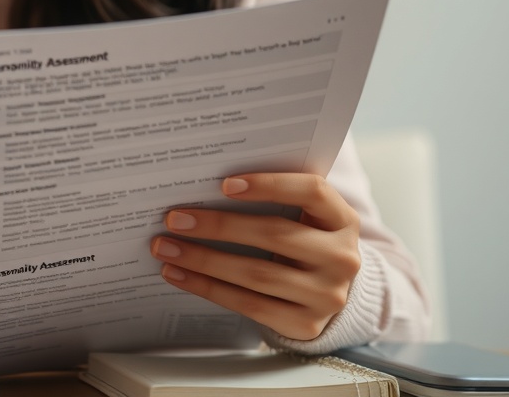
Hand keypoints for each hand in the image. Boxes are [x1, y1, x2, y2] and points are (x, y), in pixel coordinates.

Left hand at [149, 173, 360, 340]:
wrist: (327, 293)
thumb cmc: (304, 242)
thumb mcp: (304, 218)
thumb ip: (273, 200)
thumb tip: (203, 188)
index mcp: (343, 220)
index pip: (312, 191)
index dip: (270, 185)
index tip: (224, 184)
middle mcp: (342, 257)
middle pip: (275, 234)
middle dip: (219, 225)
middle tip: (175, 219)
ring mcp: (327, 294)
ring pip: (256, 273)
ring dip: (204, 260)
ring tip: (166, 248)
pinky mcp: (305, 324)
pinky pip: (249, 304)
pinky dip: (208, 288)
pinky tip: (179, 274)